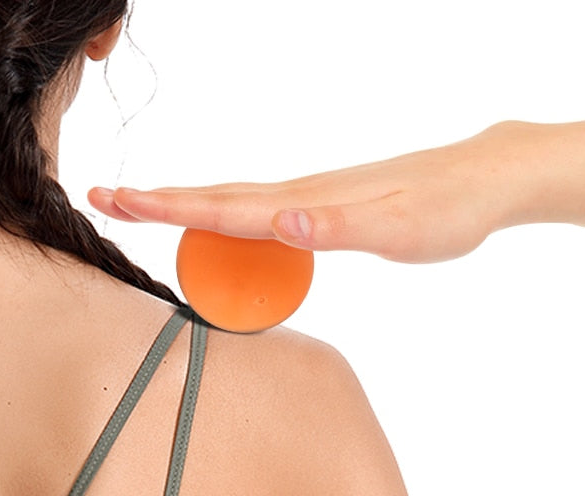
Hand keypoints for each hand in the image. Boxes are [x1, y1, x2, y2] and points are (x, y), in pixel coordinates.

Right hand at [89, 124, 517, 263]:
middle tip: (101, 197)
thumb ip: (338, 226)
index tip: (116, 201)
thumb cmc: (446, 209)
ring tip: (136, 206)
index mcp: (304, 203)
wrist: (483, 179)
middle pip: (212, 199)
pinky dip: (216, 215)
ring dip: (179, 205)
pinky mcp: (318, 205)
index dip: (166, 207)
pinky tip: (211, 224)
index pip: (222, 207)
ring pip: (228, 203)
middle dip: (153, 200)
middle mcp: (297, 196)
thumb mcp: (399, 227)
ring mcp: (306, 198)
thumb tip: (281, 218)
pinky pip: (254, 214)